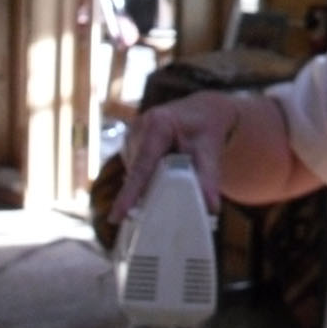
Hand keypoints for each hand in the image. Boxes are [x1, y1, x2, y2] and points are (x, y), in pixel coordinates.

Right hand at [108, 92, 238, 222]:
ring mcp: (131, 138)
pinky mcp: (131, 147)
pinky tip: (162, 181)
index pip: (143, 166)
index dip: (130, 193)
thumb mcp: (211, 150)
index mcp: (157, 125)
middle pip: (138, 173)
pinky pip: (137, 172)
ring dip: (150, 186)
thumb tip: (211, 208)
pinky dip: (148, 181)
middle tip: (159, 215)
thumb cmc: (207, 127)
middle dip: (147, 194)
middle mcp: (137, 129)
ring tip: (168, 190)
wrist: (203, 111)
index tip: (115, 216)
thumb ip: (209, 178)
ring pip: (136, 174)